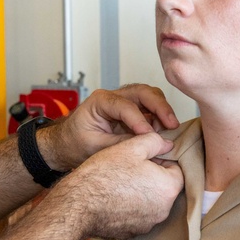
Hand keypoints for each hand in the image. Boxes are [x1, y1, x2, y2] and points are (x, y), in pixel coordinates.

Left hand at [39, 84, 178, 170]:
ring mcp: (124, 103)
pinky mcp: (132, 112)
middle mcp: (114, 97)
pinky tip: (163, 132)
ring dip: (162, 111)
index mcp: (100, 101)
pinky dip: (159, 118)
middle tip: (172, 124)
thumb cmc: (75, 143)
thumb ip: (121, 144)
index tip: (149, 136)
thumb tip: (148, 144)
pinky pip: (150, 109)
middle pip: (143, 92)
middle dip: (160, 106)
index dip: (139, 120)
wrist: (67, 145)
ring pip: (150, 97)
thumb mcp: (95, 147)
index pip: (125, 105)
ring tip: (168, 129)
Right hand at [47, 132, 182, 239]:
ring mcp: (148, 224)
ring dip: (141, 192)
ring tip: (120, 182)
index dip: (161, 160)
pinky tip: (114, 197)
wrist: (78, 205)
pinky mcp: (133, 232)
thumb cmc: (104, 175)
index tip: (145, 157)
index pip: (177, 170)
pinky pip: (137, 215)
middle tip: (130, 167)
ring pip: (151, 202)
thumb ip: (155, 142)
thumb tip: (167, 144)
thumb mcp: (131, 147)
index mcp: (168, 188)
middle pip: (164, 187)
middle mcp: (163, 210)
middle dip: (152, 177)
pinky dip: (130, 206)